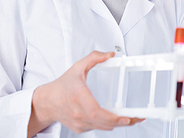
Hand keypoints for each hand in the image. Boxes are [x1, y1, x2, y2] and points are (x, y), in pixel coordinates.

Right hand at [28, 51, 143, 136]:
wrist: (47, 102)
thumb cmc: (62, 85)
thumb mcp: (77, 67)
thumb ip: (94, 58)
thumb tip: (110, 55)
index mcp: (77, 96)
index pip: (95, 111)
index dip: (111, 117)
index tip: (125, 117)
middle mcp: (77, 112)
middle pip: (103, 123)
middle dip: (122, 122)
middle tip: (136, 118)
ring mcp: (78, 122)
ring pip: (102, 127)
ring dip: (118, 124)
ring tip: (132, 119)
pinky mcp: (79, 128)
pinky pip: (97, 128)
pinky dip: (108, 124)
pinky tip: (116, 120)